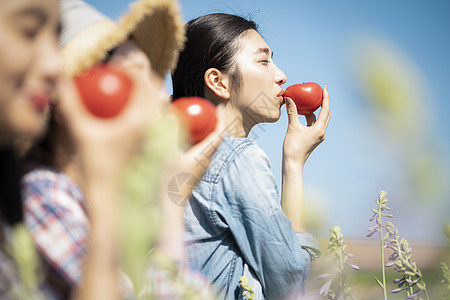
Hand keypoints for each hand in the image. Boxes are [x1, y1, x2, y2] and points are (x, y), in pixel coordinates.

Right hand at [56, 66, 166, 182]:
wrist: (116, 204)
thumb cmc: (98, 171)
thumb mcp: (81, 135)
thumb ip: (70, 106)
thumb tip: (61, 83)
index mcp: (140, 120)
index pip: (144, 83)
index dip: (132, 70)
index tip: (117, 70)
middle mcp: (156, 128)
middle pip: (157, 92)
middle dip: (143, 81)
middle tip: (125, 79)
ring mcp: (162, 140)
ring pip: (164, 108)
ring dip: (152, 98)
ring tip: (133, 97)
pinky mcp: (162, 151)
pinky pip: (164, 125)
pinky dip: (155, 115)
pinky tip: (139, 119)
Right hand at [162, 104, 225, 204]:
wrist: (170, 204)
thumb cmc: (167, 181)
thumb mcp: (166, 155)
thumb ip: (169, 134)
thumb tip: (172, 116)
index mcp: (203, 155)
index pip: (219, 134)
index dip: (221, 119)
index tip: (219, 107)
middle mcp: (206, 160)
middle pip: (218, 137)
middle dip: (217, 122)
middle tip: (210, 109)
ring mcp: (202, 165)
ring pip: (212, 144)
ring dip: (210, 130)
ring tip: (203, 119)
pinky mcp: (197, 169)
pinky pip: (204, 149)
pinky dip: (203, 138)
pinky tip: (192, 136)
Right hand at [283, 85, 329, 165]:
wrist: (292, 163)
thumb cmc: (293, 147)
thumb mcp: (292, 127)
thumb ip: (292, 112)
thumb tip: (289, 98)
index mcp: (319, 129)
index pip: (325, 109)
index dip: (326, 97)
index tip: (324, 87)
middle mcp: (321, 132)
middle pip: (326, 113)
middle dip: (323, 102)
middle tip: (319, 92)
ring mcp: (318, 136)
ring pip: (319, 119)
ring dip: (316, 110)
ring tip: (310, 100)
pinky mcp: (313, 138)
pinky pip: (313, 124)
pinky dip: (309, 117)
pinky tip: (303, 113)